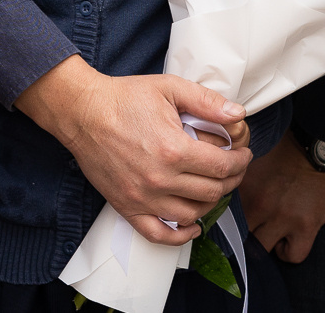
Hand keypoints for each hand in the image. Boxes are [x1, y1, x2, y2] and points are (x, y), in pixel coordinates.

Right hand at [15, 56, 249, 244]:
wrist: (82, 112)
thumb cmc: (123, 98)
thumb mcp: (168, 88)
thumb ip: (206, 101)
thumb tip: (238, 114)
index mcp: (174, 149)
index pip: (223, 167)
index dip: (240, 161)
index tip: (242, 155)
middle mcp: (160, 178)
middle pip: (212, 191)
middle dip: (231, 180)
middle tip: (232, 168)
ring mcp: (143, 197)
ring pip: (192, 214)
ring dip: (210, 202)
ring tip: (212, 186)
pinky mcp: (127, 206)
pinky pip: (159, 234)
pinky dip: (180, 236)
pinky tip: (192, 225)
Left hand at [238, 133, 324, 262]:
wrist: (320, 145)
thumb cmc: (288, 149)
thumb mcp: (255, 158)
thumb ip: (240, 177)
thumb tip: (225, 188)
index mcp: (245, 187)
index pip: (223, 214)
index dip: (228, 219)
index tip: (233, 220)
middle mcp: (260, 204)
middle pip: (241, 234)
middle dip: (244, 233)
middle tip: (252, 228)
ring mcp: (283, 218)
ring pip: (262, 248)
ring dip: (265, 243)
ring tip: (271, 233)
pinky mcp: (306, 227)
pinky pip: (293, 255)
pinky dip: (289, 251)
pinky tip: (289, 240)